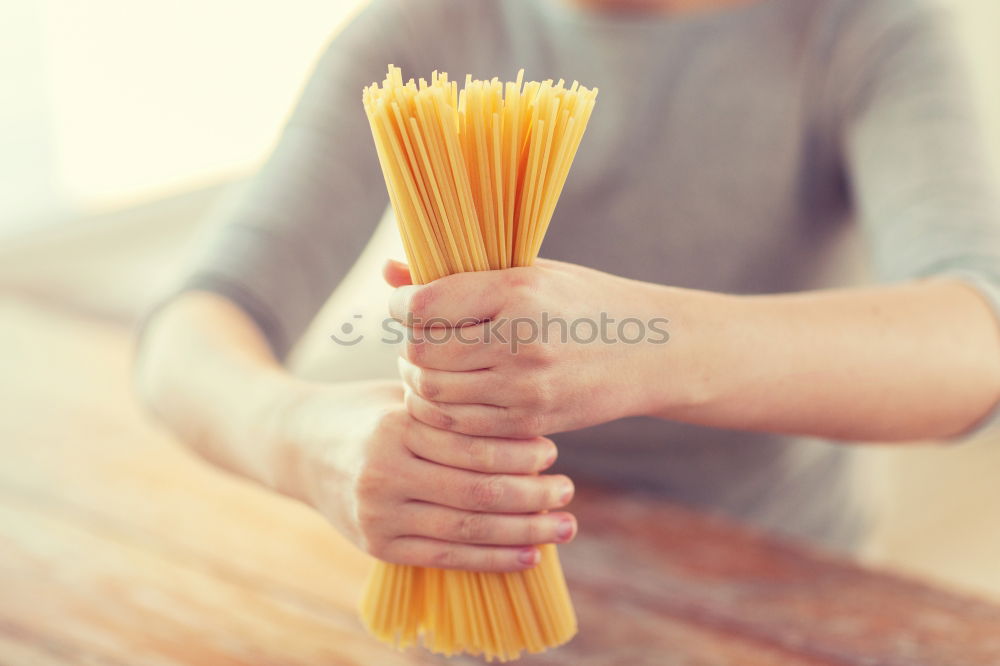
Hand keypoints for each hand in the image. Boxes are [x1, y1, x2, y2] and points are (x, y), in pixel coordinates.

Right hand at [274, 379, 575, 571]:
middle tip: (568, 493)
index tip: (551, 452)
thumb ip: (452, 410)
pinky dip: (491, 559)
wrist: (298, 447)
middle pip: (476, 492)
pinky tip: (528, 556)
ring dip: (524, 533)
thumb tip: (529, 424)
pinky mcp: (377, 546)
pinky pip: (446, 557)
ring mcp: (377, 515)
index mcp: (394, 427)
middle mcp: (383, 474)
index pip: (472, 447)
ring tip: (563, 528)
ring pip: (466, 530)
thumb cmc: (366, 413)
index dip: (518, 453)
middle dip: (532, 497)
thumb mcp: (402, 396)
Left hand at [384, 258, 672, 438]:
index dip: (400, 305)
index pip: (424, 306)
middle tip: (415, 339)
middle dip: (407, 346)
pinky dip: (441, 411)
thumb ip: (459, 274)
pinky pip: (460, 424)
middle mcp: (519, 340)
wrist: (651, 350)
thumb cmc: (584, 302)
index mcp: (517, 291)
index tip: (403, 303)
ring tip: (429, 366)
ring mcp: (525, 386)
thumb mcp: (529, 272)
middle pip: (422, 353)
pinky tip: (449, 394)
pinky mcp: (531, 419)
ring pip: (434, 392)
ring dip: (418, 381)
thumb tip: (389, 269)